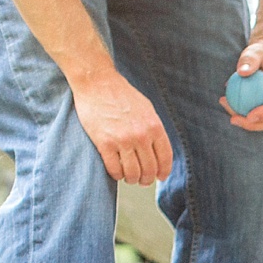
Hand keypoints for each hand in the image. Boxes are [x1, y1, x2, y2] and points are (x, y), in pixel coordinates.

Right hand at [71, 70, 172, 184]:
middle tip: (142, 180)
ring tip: (129, 177)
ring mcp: (123, 140)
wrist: (97, 82)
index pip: (165, 158)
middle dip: (146, 179)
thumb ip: (154, 129)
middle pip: (149, 170)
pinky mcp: (104, 143)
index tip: (160, 177)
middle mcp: (141, 135)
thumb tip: (159, 152)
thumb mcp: (147, 109)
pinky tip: (116, 171)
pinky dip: (117, 175)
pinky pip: (114, 169)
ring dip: (132, 179)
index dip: (163, 172)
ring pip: (132, 173)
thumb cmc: (121, 94)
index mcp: (154, 127)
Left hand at [221, 38, 262, 130]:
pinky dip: (250, 119)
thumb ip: (248, 60)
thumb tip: (241, 72)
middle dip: (255, 125)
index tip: (247, 116)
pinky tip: (233, 113)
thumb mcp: (253, 52)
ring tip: (231, 117)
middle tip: (233, 120)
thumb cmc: (260, 53)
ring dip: (250, 124)